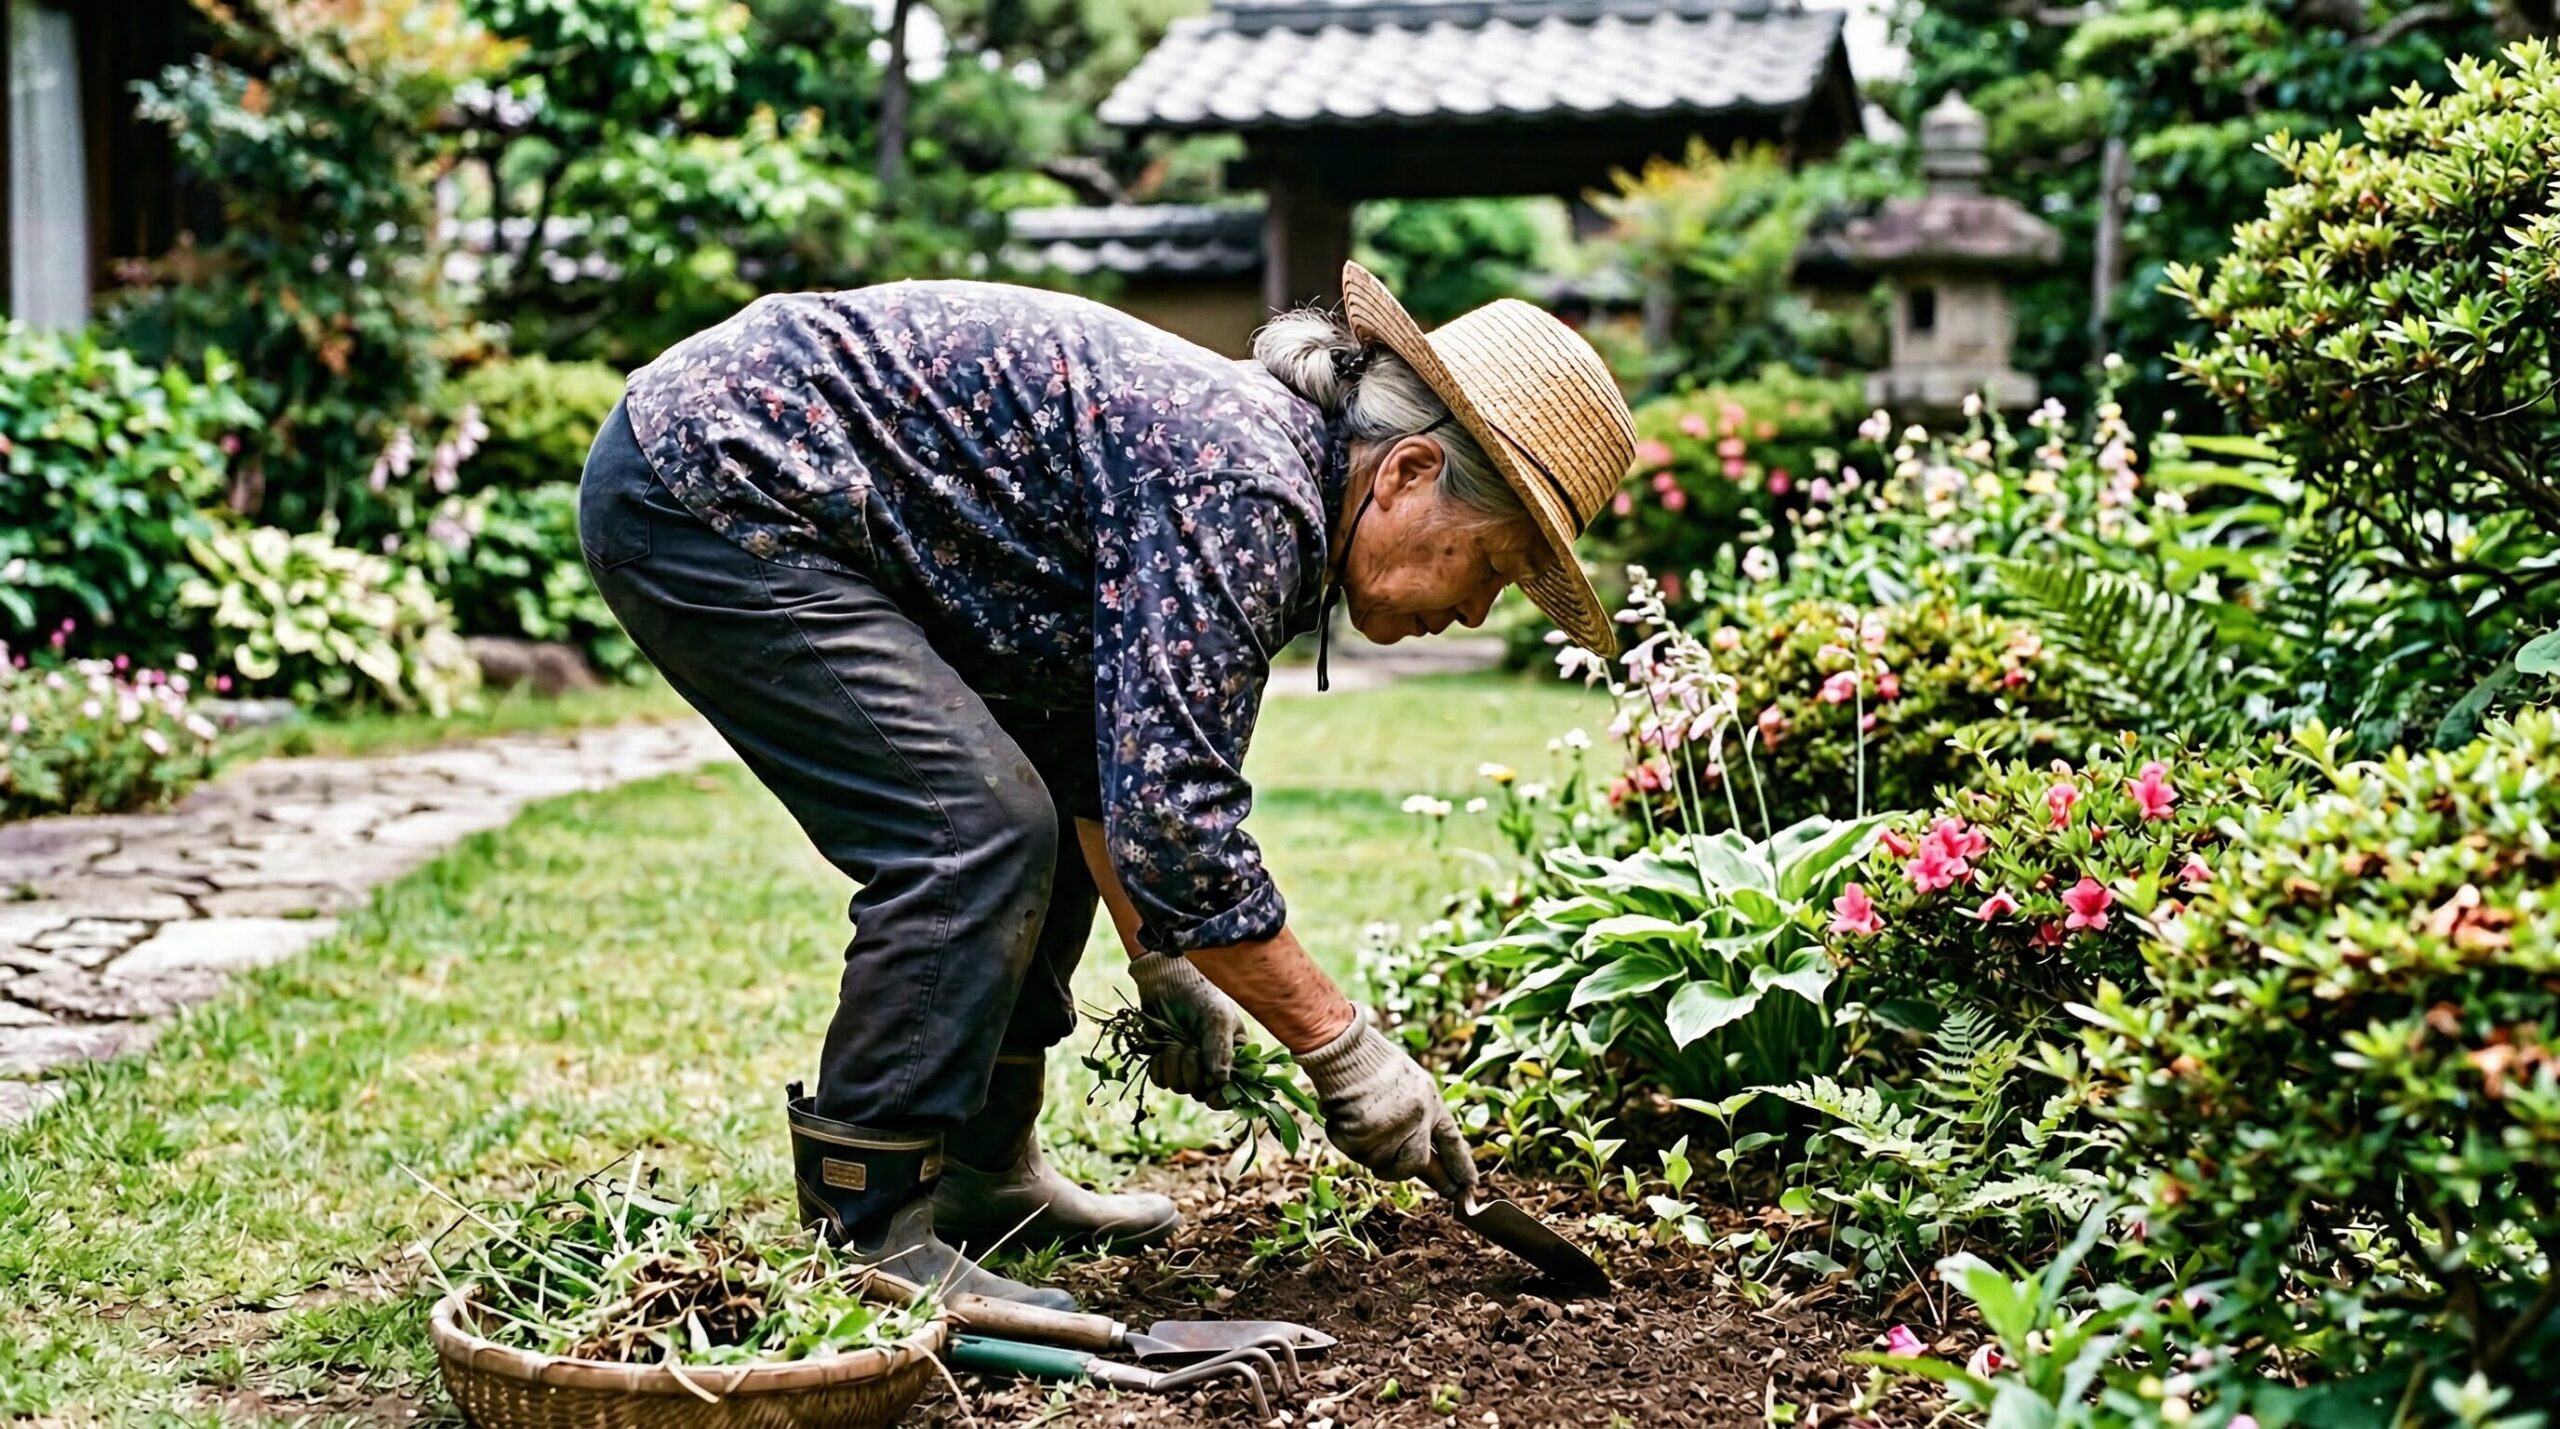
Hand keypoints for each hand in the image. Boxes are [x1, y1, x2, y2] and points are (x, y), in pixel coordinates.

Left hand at [1127, 952, 1246, 1100]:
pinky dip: (1158, 1067)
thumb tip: (1221, 1081)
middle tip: (1190, 1049)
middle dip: (1193, 1074)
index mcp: (1233, 1055)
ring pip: (1179, 1087)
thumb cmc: (1199, 993)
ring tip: (1175, 1042)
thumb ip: (1221, 1048)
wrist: (1166, 979)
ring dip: (1174, 1066)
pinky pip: (1160, 1080)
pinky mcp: (1164, 1062)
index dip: (1222, 1098)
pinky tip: (1160, 1049)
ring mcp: (1187, 1064)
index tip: (1212, 1096)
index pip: (1232, 1089)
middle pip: (1202, 1093)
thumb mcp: (1218, 1017)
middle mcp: (1211, 1064)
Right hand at [1296, 1017, 1478, 1194]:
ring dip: (1367, 1150)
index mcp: (1431, 1102)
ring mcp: (1391, 1131)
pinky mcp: (1364, 1138)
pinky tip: (1342, 1117)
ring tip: (1356, 1121)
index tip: (1467, 1187)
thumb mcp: (1409, 1082)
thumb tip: (1421, 1158)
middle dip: (1403, 1171)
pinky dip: (1344, 1139)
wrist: (1345, 1050)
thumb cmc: (1371, 1061)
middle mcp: (1417, 1120)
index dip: (1459, 1166)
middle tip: (1390, 1174)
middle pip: (1416, 1164)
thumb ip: (1418, 1115)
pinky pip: (1354, 1152)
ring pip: (1379, 1163)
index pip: (1450, 1142)